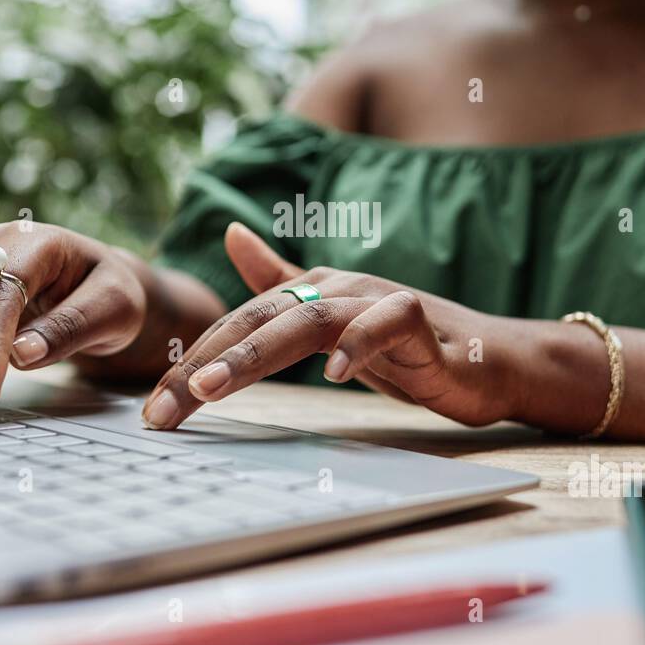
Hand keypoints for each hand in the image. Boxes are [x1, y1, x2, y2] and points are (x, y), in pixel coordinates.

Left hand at [141, 223, 524, 429]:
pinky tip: (335, 377)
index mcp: (312, 292)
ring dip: (256, 353)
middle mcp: (339, 288)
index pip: (238, 322)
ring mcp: (379, 301)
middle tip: (161, 409)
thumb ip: (282, 281)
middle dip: (205, 363)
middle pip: (260, 319)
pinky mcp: (422, 322)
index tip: (154, 408)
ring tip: (211, 387)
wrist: (489, 358)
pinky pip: (388, 325)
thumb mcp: (333, 321)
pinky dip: (361, 346)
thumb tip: (232, 234)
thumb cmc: (407, 346)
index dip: (193, 358)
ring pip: (310, 319)